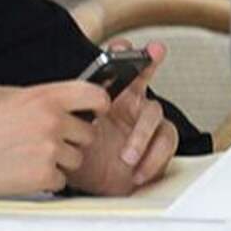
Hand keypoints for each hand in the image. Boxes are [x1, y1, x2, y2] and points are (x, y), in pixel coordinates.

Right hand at [0, 81, 110, 196]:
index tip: (97, 109)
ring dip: (61, 159)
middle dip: (72, 138)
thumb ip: (31, 94)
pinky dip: (47, 178)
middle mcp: (52, 122)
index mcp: (43, 98)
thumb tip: (48, 99)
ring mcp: (50, 149)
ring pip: (77, 159)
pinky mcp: (44, 175)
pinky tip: (27, 169)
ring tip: (33, 155)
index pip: (92, 94)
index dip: (99, 102)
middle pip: (88, 133)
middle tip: (49, 139)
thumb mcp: (0, 92)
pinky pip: (61, 180)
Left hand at [63, 40, 177, 194]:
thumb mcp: (71, 134)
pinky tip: (137, 170)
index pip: (113, 69)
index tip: (122, 45)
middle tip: (155, 50)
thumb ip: (72, 118)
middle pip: (143, 76)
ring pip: (154, 114)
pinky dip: (153, 159)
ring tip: (126, 156)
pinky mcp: (157, 143)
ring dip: (141, 137)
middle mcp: (128, 103)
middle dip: (150, 61)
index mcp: (106, 95)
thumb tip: (66, 108)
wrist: (91, 184)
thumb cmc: (80, 153)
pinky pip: (165, 142)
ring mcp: (144, 122)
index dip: (120, 53)